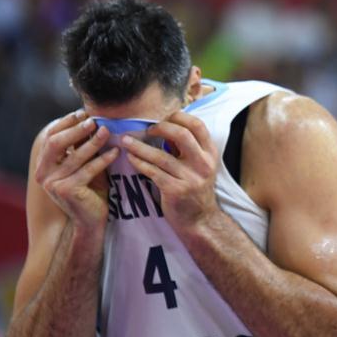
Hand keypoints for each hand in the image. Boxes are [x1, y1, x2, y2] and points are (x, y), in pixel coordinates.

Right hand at [34, 110, 118, 234]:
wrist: (91, 220)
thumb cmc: (90, 190)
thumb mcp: (83, 165)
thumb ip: (81, 147)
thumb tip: (90, 119)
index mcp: (44, 164)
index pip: (50, 136)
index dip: (66, 123)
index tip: (84, 113)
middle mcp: (43, 173)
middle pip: (56, 142)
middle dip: (76, 129)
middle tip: (94, 120)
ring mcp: (53, 183)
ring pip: (75, 155)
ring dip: (93, 141)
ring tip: (107, 131)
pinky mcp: (68, 190)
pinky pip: (89, 169)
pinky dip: (103, 159)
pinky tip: (116, 152)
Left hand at [121, 111, 220, 237]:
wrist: (200, 220)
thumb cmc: (195, 189)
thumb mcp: (200, 166)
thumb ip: (186, 148)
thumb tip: (165, 128)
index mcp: (210, 154)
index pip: (197, 125)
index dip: (179, 117)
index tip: (164, 119)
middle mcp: (203, 164)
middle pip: (181, 134)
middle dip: (160, 127)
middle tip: (147, 129)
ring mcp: (190, 177)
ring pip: (161, 155)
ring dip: (139, 146)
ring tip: (125, 141)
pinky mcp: (175, 190)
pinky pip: (152, 172)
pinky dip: (139, 163)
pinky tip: (130, 158)